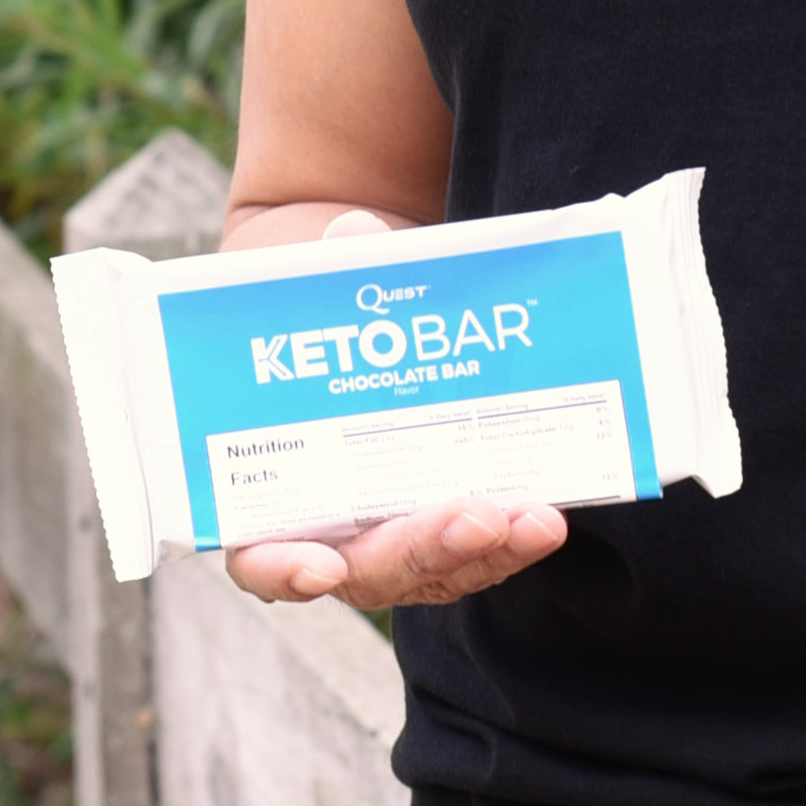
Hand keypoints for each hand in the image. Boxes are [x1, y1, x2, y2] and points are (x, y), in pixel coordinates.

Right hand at [211, 207, 572, 608]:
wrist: (357, 320)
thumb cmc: (313, 319)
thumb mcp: (313, 291)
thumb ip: (329, 268)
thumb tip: (354, 235)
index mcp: (262, 491)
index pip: (259, 558)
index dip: (282, 569)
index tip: (323, 568)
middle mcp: (325, 532)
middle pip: (369, 571)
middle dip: (423, 548)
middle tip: (476, 517)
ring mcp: (390, 534)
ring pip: (434, 569)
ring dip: (485, 551)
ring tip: (534, 518)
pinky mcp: (445, 522)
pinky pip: (476, 548)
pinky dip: (510, 536)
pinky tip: (546, 514)